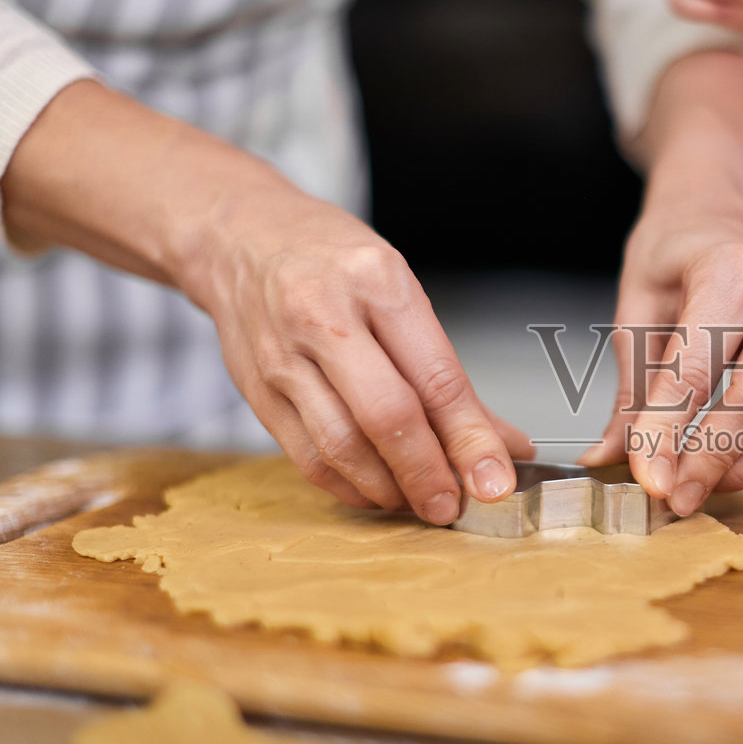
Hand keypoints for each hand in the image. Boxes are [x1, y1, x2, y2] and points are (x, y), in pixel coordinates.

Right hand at [183, 189, 534, 522]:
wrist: (241, 238)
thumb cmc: (331, 261)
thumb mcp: (399, 291)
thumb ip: (445, 372)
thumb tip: (501, 442)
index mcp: (377, 282)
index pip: (436, 377)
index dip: (470, 439)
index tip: (496, 480)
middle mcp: (324, 316)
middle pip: (387, 416)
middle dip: (428, 474)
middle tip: (454, 505)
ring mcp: (283, 356)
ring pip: (342, 445)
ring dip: (389, 488)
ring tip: (419, 500)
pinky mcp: (256, 390)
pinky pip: (307, 456)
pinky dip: (349, 485)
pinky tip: (376, 490)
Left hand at [579, 174, 742, 516]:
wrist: (725, 214)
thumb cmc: (677, 250)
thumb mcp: (635, 305)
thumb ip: (631, 389)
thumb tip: (610, 459)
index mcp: (733, 269)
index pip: (698, 368)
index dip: (669, 431)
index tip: (646, 478)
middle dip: (711, 457)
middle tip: (671, 498)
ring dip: (742, 465)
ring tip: (695, 492)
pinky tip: (725, 473)